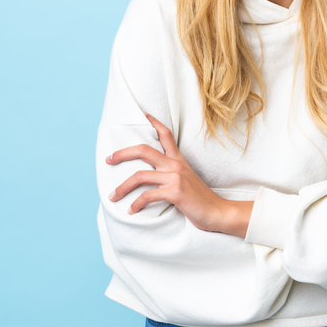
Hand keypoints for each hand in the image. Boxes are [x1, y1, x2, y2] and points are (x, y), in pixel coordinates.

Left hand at [106, 113, 250, 235]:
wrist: (218, 213)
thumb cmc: (201, 200)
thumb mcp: (188, 180)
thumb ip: (173, 174)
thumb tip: (154, 177)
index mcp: (179, 160)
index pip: (166, 135)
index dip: (154, 122)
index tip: (143, 114)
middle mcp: (176, 165)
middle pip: (143, 150)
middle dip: (122, 153)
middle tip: (108, 160)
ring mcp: (175, 177)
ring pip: (139, 176)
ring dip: (122, 187)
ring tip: (113, 196)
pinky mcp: (175, 192)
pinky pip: (147, 196)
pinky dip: (136, 204)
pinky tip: (131, 211)